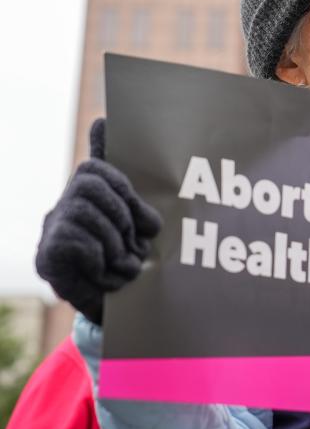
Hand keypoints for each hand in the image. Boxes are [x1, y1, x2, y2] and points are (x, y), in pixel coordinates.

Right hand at [35, 118, 161, 324]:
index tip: (134, 190)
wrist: (114, 308)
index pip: (96, 168)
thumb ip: (133, 183)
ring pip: (84, 212)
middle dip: (123, 212)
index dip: (116, 174)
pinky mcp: (47, 255)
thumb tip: (103, 121)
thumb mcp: (143, 220)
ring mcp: (53, 227)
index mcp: (93, 194)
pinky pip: (77, 242)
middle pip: (90, 182)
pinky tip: (105, 275)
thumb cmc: (132, 258)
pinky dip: (100, 261)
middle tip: (139, 242)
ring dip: (115, 243)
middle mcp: (68, 204)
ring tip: (126, 263)